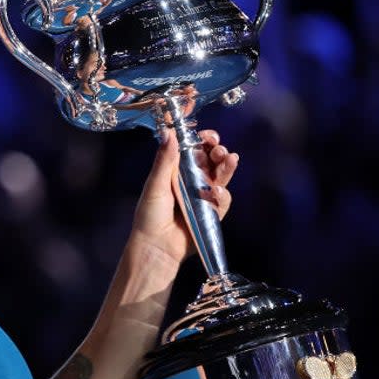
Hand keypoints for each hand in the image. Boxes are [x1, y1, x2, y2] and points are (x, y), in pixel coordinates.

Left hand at [129, 127, 238, 264]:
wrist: (157, 246)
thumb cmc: (150, 216)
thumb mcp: (155, 184)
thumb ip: (164, 160)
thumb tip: (169, 132)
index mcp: (177, 169)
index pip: (193, 147)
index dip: (202, 138)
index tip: (207, 134)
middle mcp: (192, 179)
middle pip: (212, 159)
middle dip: (218, 150)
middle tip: (218, 146)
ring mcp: (204, 195)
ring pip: (222, 175)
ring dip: (227, 166)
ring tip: (228, 159)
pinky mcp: (213, 211)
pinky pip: (223, 198)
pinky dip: (222, 193)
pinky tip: (215, 192)